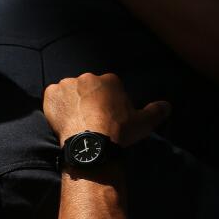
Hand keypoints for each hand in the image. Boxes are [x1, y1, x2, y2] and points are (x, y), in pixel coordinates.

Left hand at [43, 73, 169, 146]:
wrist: (92, 141)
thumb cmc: (119, 131)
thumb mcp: (144, 122)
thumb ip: (156, 111)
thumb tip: (168, 106)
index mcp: (110, 79)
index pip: (108, 88)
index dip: (107, 103)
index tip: (106, 117)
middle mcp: (88, 77)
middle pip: (87, 88)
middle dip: (88, 101)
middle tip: (89, 120)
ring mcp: (68, 84)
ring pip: (69, 91)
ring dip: (71, 102)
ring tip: (75, 121)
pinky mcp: (51, 93)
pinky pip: (52, 97)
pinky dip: (55, 106)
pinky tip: (62, 119)